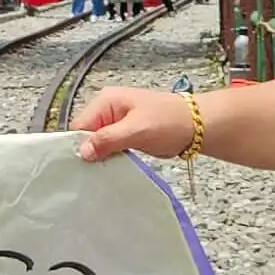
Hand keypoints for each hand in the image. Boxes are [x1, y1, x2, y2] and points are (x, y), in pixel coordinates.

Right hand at [72, 87, 195, 165]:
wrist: (196, 126)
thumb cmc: (168, 122)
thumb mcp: (137, 130)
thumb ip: (108, 139)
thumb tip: (82, 152)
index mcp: (105, 101)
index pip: (79, 126)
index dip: (79, 146)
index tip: (81, 167)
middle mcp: (107, 110)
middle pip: (86, 135)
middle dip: (89, 153)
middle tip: (92, 173)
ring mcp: (116, 123)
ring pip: (97, 144)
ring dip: (100, 157)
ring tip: (101, 173)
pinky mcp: (125, 135)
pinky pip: (109, 148)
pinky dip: (109, 158)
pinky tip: (110, 169)